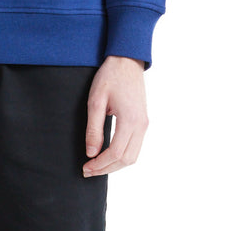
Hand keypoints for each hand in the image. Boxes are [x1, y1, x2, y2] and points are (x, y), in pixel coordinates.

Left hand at [83, 55, 147, 176]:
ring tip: (96, 165)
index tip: (85, 168)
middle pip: (127, 160)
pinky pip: (135, 146)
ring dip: (115, 164)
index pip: (116, 154)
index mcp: (130, 120)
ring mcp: (144, 124)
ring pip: (133, 156)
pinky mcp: (143, 121)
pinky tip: (108, 155)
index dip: (100, 165)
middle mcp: (141, 125)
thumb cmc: (110, 76)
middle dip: (107, 169)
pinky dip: (122, 156)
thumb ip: (94, 128)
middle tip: (88, 170)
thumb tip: (91, 153)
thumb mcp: (95, 100)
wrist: (127, 60)